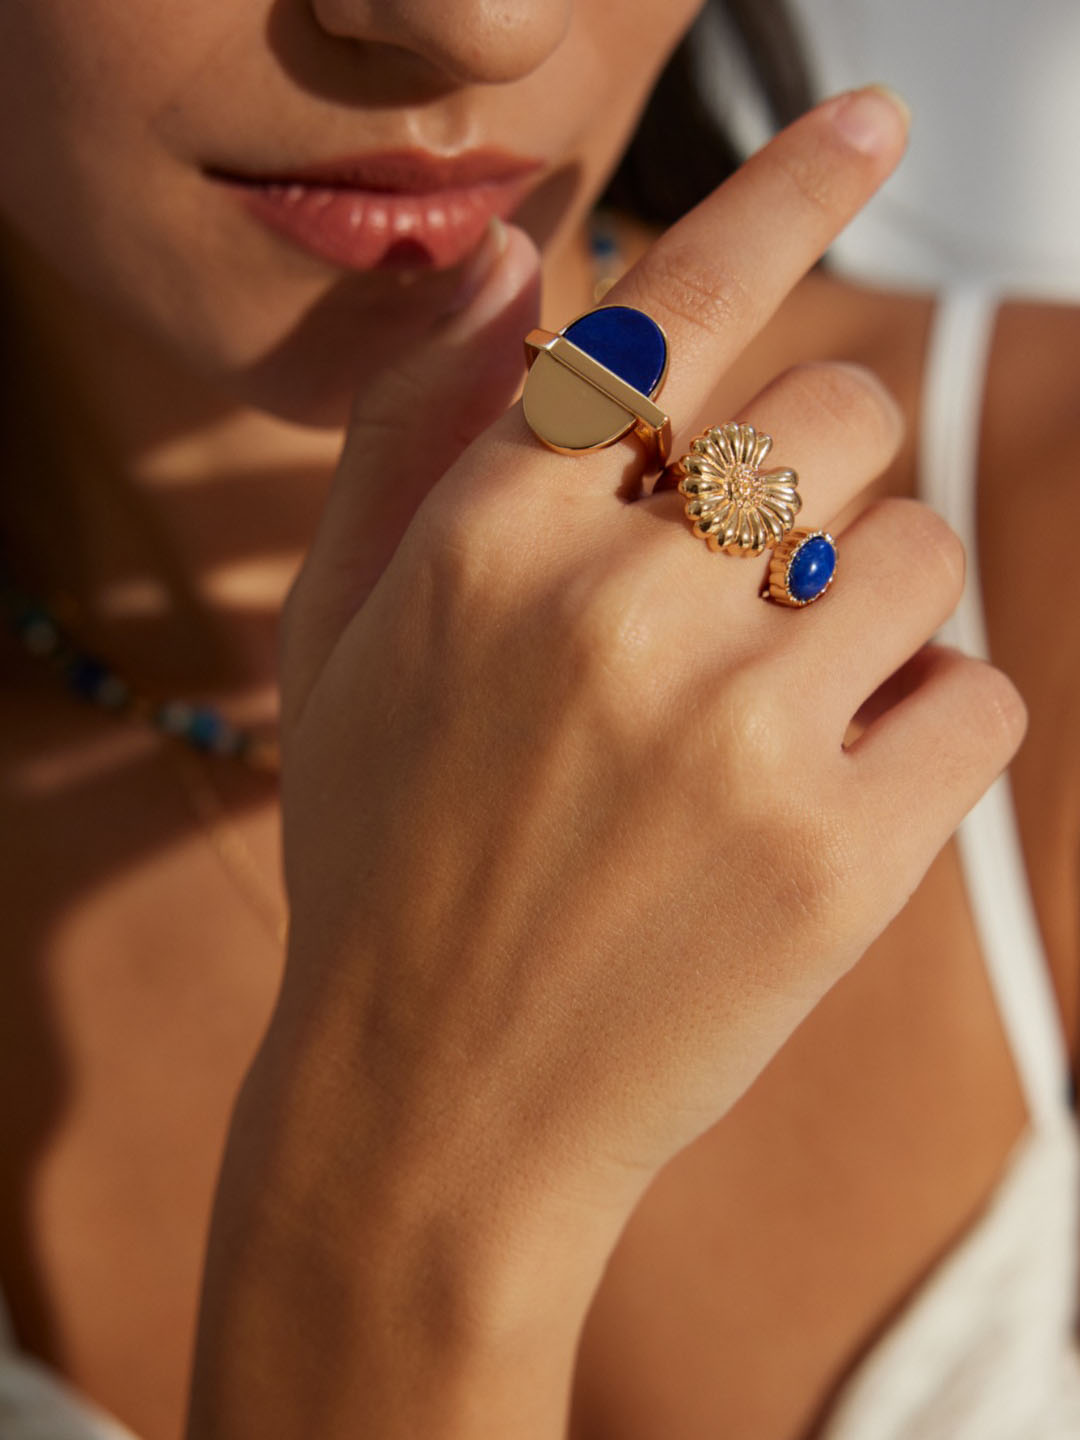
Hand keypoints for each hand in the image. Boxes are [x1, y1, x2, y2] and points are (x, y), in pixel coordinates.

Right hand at [271, 87, 1023, 1244]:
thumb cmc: (385, 857)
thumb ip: (419, 435)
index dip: (778, 191)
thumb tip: (524, 269)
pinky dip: (932, 717)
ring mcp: (738, 738)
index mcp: (486, 545)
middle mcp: (615, 614)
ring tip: (784, 698)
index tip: (868, 117)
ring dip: (877, 602)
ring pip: (920, 553)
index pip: (665, 309)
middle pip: (834, 416)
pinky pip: (977, 696)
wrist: (437, 1101)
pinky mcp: (843, 856)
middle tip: (756, 571)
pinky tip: (840, 777)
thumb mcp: (343, 641)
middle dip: (813, 475)